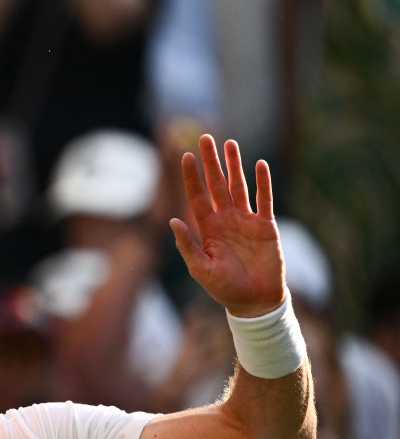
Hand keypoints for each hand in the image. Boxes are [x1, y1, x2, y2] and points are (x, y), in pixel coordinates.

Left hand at [171, 135, 284, 317]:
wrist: (254, 301)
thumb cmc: (224, 288)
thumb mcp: (201, 269)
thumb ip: (187, 245)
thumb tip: (172, 221)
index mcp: (207, 228)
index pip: (197, 197)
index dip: (191, 177)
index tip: (185, 156)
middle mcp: (225, 219)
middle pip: (216, 184)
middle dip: (210, 161)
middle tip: (204, 137)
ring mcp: (246, 220)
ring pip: (239, 186)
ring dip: (234, 165)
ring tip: (230, 144)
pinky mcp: (266, 226)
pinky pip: (264, 200)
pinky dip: (262, 183)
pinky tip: (259, 164)